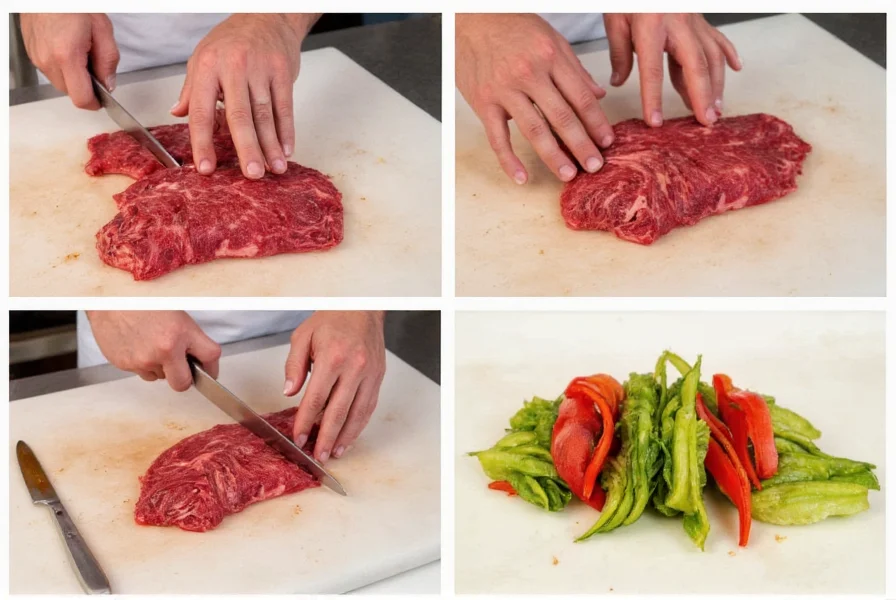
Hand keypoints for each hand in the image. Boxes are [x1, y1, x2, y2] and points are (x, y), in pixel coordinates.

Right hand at [20, 13, 119, 109]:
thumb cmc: (72, 5)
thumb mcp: (102, 30)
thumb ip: (108, 61)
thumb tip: (108, 83)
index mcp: (66, 55)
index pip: (81, 98)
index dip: (95, 103)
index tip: (103, 100)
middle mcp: (47, 60)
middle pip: (71, 92)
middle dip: (86, 86)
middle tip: (93, 65)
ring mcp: (36, 57)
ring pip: (61, 83)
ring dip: (73, 76)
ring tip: (80, 52)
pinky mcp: (31, 53)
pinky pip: (51, 71)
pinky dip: (62, 67)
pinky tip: (68, 48)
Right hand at [87, 311, 220, 391]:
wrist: (109, 300)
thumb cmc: (143, 303)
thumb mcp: (176, 315)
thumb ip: (189, 339)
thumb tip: (198, 360)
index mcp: (181, 333)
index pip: (210, 356)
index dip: (212, 367)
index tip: (209, 371)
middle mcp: (163, 350)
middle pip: (183, 384)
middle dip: (184, 378)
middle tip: (180, 367)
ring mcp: (143, 360)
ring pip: (160, 377)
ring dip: (160, 367)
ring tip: (151, 343)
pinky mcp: (125, 365)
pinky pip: (142, 372)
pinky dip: (143, 363)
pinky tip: (138, 345)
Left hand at [172, 13, 319, 178]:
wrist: (266, 17)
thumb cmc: (232, 40)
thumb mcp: (202, 58)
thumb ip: (191, 89)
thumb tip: (178, 114)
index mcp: (207, 67)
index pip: (202, 111)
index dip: (203, 142)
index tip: (206, 167)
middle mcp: (233, 68)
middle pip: (239, 116)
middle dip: (246, 148)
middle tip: (250, 174)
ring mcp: (261, 70)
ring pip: (266, 115)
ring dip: (271, 146)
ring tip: (273, 169)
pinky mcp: (282, 72)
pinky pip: (286, 107)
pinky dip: (287, 131)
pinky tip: (286, 150)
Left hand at [283, 311, 385, 462]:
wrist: (362, 308)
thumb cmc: (332, 319)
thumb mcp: (303, 336)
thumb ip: (294, 365)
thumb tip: (289, 392)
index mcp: (332, 358)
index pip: (316, 399)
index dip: (305, 422)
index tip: (298, 437)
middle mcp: (354, 368)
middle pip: (338, 412)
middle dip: (325, 437)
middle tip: (317, 456)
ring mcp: (370, 374)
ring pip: (358, 414)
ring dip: (345, 437)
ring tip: (334, 452)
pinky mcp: (378, 377)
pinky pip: (369, 406)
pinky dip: (359, 425)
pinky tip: (349, 435)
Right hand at [456, 13, 613, 183]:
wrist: (471, 20)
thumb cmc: (511, 27)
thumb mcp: (551, 38)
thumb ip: (574, 69)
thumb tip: (597, 95)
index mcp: (550, 57)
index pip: (580, 97)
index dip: (596, 123)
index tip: (607, 142)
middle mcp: (529, 74)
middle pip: (561, 117)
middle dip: (581, 145)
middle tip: (594, 166)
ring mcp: (504, 90)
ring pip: (534, 130)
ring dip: (553, 156)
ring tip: (568, 174)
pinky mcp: (483, 103)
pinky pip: (498, 138)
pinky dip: (509, 160)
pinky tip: (522, 177)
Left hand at [604, 13, 740, 126]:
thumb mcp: (615, 20)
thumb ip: (620, 53)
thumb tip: (619, 82)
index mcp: (651, 27)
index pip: (653, 70)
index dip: (654, 98)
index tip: (655, 122)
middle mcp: (678, 25)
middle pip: (695, 65)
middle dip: (702, 96)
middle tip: (706, 121)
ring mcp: (694, 22)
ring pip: (712, 56)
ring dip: (716, 84)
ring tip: (715, 109)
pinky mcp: (701, 18)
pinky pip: (719, 38)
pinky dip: (729, 55)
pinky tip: (736, 70)